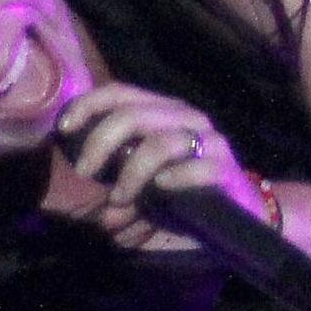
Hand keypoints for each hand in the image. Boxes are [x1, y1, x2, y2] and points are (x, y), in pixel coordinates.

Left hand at [54, 82, 267, 251]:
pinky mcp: (225, 168)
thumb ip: (123, 193)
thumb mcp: (148, 189)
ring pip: (160, 143)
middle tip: (85, 171)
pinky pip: (195, 168)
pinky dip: (172, 179)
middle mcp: (186, 118)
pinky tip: (160, 191)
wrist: (246, 209)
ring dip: (131, 174)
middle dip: (101, 142)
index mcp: (164, 111)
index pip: (121, 92)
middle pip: (134, 115)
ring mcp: (209, 141)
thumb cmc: (190, 192)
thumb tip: (100, 217)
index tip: (64, 128)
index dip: (89, 105)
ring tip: (120, 198)